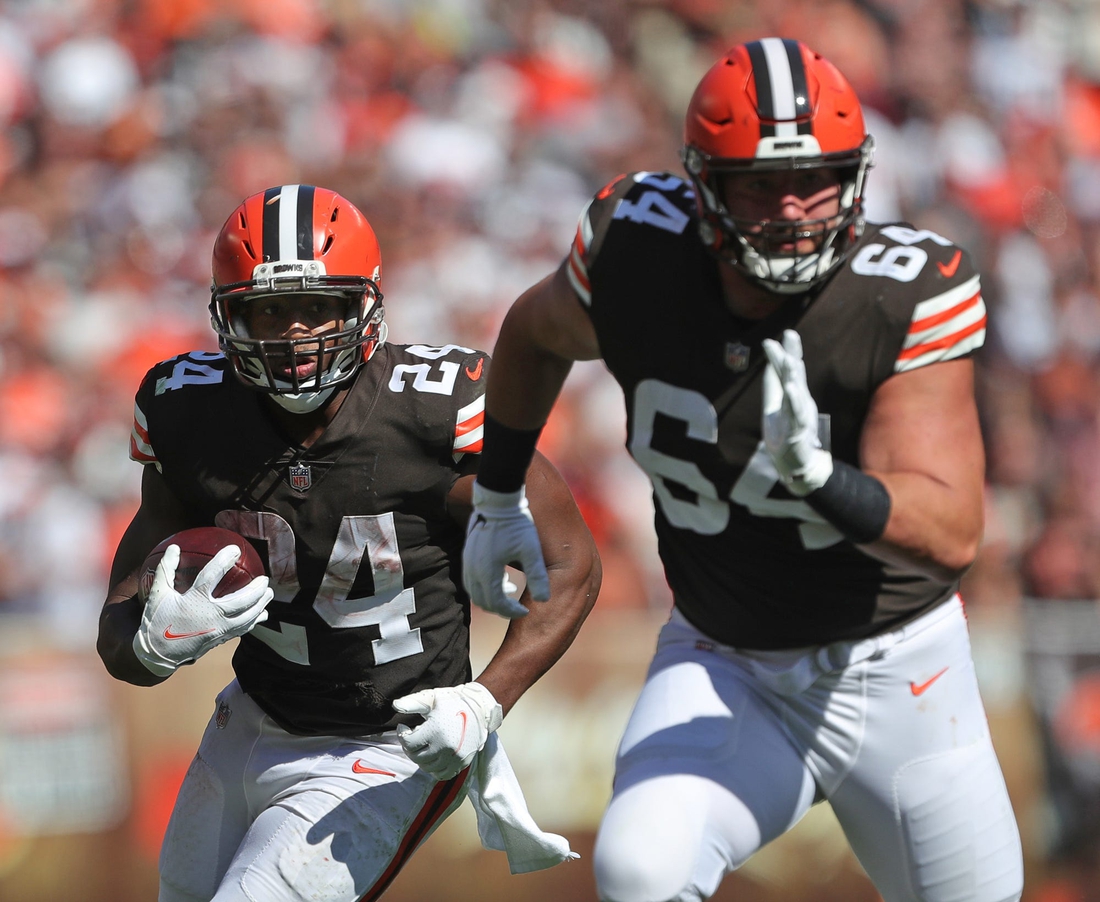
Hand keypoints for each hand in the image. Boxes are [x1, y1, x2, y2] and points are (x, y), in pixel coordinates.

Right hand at [132, 543, 272, 676]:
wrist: (157, 654)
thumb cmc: (157, 621)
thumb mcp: (158, 594)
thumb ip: (166, 569)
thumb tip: (174, 547)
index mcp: (194, 601)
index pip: (212, 575)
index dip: (224, 560)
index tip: (235, 550)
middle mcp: (210, 616)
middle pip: (241, 601)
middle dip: (256, 589)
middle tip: (265, 579)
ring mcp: (217, 630)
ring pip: (247, 617)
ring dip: (260, 605)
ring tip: (269, 593)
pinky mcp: (220, 639)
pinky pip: (242, 629)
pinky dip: (254, 621)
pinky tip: (261, 614)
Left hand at [393, 682, 503, 779]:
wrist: (481, 708)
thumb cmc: (454, 700)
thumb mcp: (432, 697)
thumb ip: (412, 703)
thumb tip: (395, 705)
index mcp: (435, 730)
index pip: (408, 743)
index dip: (402, 734)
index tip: (404, 727)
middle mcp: (445, 747)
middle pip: (416, 757)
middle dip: (410, 747)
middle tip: (412, 737)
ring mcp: (454, 757)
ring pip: (427, 767)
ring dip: (421, 758)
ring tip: (423, 745)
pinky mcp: (462, 762)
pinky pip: (442, 774)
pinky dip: (434, 769)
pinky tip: (433, 756)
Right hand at [462, 482, 549, 618]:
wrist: (498, 500)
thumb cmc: (517, 525)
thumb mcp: (531, 551)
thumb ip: (537, 576)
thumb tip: (543, 600)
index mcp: (488, 572)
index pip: (497, 604)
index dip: (512, 612)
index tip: (525, 610)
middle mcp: (474, 570)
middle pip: (483, 602)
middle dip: (501, 609)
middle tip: (518, 608)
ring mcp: (468, 562)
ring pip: (475, 593)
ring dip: (491, 599)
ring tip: (510, 594)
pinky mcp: (467, 555)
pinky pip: (471, 581)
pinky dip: (484, 588)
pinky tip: (501, 580)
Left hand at [761, 329, 832, 495]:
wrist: (797, 466)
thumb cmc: (786, 434)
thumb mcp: (775, 406)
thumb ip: (773, 385)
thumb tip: (771, 362)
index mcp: (794, 395)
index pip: (789, 369)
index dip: (785, 352)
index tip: (780, 334)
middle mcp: (800, 402)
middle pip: (795, 375)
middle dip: (792, 355)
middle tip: (790, 334)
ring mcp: (800, 417)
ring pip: (798, 394)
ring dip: (794, 376)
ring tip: (791, 361)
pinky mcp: (798, 432)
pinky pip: (796, 415)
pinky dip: (794, 402)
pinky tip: (792, 389)